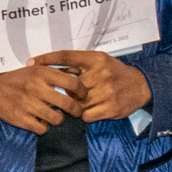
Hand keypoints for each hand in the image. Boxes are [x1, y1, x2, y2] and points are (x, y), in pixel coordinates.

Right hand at [0, 62, 84, 133]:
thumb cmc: (19, 78)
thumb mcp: (36, 68)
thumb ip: (56, 72)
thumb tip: (79, 75)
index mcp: (42, 73)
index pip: (73, 83)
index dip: (82, 92)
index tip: (82, 96)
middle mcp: (36, 88)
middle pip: (68, 104)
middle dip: (76, 110)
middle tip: (76, 111)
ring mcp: (28, 104)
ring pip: (57, 119)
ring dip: (58, 118)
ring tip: (54, 115)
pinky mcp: (20, 118)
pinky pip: (42, 129)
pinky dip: (44, 127)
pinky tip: (40, 121)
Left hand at [36, 50, 150, 121]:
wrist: (141, 86)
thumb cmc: (115, 73)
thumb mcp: (99, 62)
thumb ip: (79, 66)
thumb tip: (50, 70)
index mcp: (96, 59)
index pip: (66, 56)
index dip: (47, 59)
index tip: (31, 62)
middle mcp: (101, 73)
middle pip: (70, 85)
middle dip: (69, 91)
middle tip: (74, 92)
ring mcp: (106, 92)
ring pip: (77, 103)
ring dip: (77, 104)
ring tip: (88, 100)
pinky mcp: (110, 108)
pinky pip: (86, 116)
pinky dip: (86, 114)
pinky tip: (94, 108)